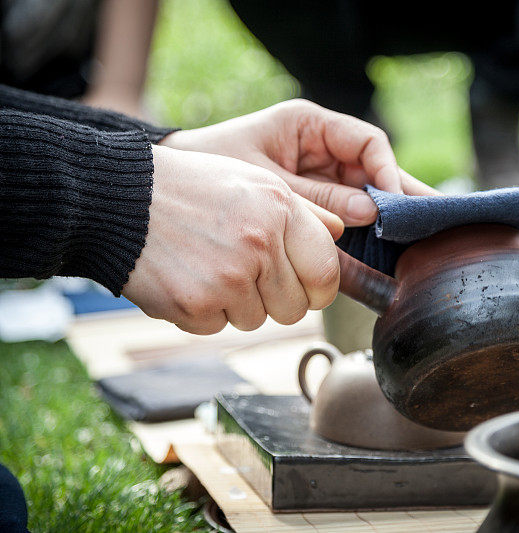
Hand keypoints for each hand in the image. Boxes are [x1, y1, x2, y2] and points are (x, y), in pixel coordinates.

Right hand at [122, 145, 343, 334]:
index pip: (327, 274)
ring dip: (238, 304)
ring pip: (258, 320)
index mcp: (281, 211)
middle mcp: (259, 246)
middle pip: (296, 309)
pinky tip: (189, 278)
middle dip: (277, 299)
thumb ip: (302, 212)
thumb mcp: (254, 181)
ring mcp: (227, 279)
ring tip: (211, 266)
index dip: (319, 288)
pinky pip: (219, 327)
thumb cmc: (190, 188)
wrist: (118, 201)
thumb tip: (338, 236)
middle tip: (249, 275)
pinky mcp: (195, 306)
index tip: (308, 288)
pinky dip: (206, 312)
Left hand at [160, 99, 437, 226]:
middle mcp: (320, 149)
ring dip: (388, 218)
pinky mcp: (311, 204)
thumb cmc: (213, 170)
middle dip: (402, 197)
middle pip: (374, 170)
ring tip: (423, 238)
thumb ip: (317, 199)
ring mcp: (318, 176)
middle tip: (437, 219)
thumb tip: (369, 214)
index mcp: (309, 127)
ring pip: (365, 195)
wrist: (168, 192)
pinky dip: (361, 232)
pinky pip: (345, 214)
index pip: (366, 143)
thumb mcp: (268, 184)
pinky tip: (386, 249)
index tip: (392, 204)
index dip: (387, 171)